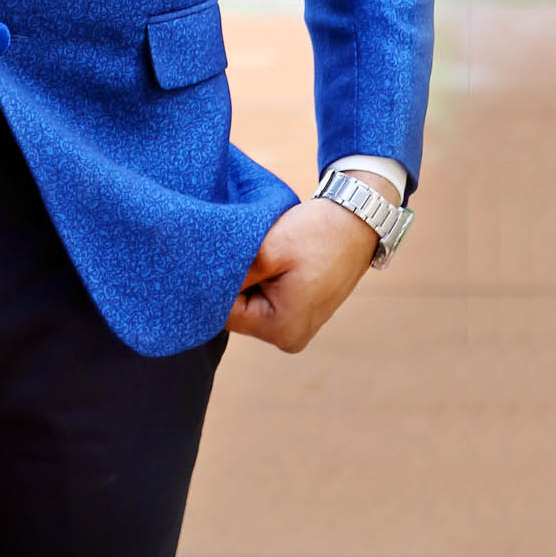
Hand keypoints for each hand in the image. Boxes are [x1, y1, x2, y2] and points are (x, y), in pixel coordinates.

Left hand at [225, 171, 395, 353]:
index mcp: (282, 330)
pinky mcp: (302, 310)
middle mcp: (290, 337)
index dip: (216, 283)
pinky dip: (266, 278)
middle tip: (245, 248)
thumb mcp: (268, 250)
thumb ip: (232, 273)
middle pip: (239, 311)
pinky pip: (269, 298)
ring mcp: (299, 326)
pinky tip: (274, 257)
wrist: (357, 219)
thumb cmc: (317, 234)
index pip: (225, 314)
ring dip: (252, 278)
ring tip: (265, 251)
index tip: (217, 256)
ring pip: (253, 302)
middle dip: (237, 280)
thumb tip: (198, 284)